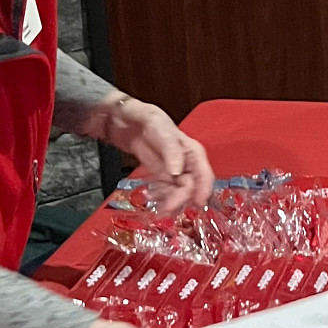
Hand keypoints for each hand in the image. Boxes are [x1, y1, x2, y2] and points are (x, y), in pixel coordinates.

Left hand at [105, 99, 214, 213]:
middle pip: (191, 186)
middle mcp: (186, 162)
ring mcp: (173, 171)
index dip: (204, 188)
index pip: (204, 172)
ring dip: (172, 203)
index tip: (198, 202)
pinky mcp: (160, 176)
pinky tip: (156, 204)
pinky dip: (163, 200)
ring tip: (160, 211)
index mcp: (191, 149)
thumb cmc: (144, 116)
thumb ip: (170, 147)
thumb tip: (178, 171)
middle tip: (168, 208)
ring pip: (179, 192)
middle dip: (181, 199)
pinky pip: (167, 192)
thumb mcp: (157, 124)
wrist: (124, 120)